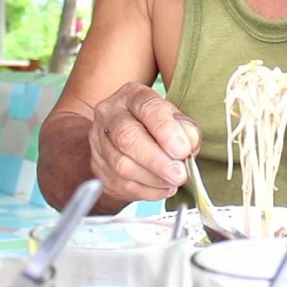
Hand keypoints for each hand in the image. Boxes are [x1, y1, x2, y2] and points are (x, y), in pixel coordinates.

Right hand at [88, 82, 199, 202]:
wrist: (126, 142)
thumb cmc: (156, 127)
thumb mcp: (176, 120)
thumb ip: (186, 129)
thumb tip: (188, 145)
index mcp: (132, 96)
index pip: (147, 108)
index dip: (165, 130)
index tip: (182, 150)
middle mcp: (110, 114)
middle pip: (127, 137)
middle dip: (156, 160)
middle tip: (178, 174)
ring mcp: (100, 141)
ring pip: (122, 165)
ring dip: (153, 179)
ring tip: (173, 182)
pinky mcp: (98, 167)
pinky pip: (121, 184)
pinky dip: (146, 191)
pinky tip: (162, 189)